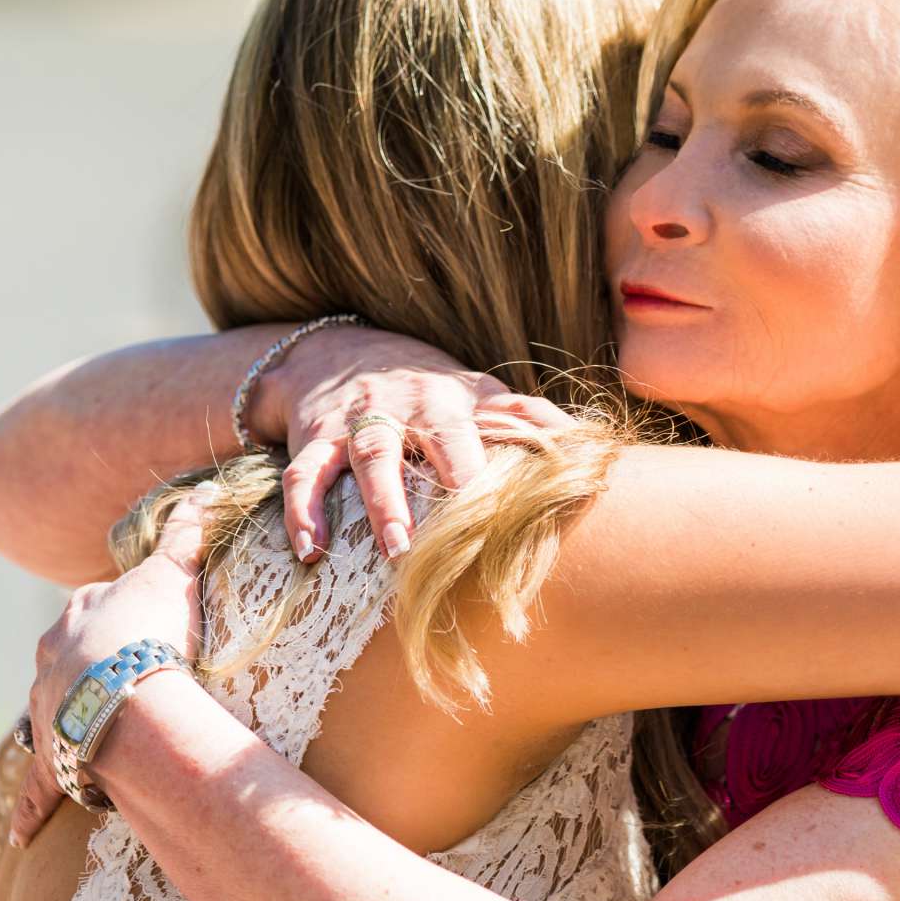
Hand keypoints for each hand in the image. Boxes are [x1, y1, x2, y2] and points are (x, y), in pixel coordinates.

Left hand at [10, 486, 212, 847]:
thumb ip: (187, 534)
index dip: (115, 609)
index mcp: (81, 615)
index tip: (136, 619)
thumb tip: (203, 489)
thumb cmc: (152, 632)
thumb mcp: (173, 575)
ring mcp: (47, 708)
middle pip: (62, 655)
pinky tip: (18, 833)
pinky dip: (30, 807)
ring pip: (45, 714)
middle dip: (80, 662)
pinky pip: (39, 786)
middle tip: (109, 674)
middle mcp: (53, 657)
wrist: (124, 693)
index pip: (94, 603)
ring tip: (77, 730)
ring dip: (58, 722)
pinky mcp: (53, 758)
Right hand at [260, 326, 572, 560]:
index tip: (549, 494)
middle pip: (440, 433)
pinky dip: (303, 511)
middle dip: (458, 473)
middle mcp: (415, 403)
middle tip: (474, 521)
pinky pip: (306, 473)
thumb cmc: (423, 390)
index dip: (528, 451)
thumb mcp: (476, 395)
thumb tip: (596, 453)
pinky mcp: (316, 436)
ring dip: (384, 501)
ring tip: (397, 549)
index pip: (502, 423)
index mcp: (462, 399)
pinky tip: (310, 549)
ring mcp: (363, 419)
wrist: (331, 351)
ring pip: (372, 454)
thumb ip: (525, 423)